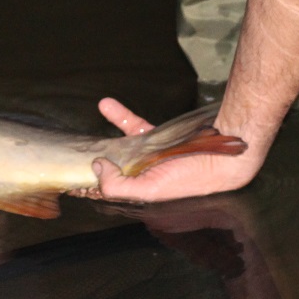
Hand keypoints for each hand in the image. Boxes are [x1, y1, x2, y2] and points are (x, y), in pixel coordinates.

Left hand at [86, 98, 261, 203]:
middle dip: (96, 160)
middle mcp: (146, 176)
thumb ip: (119, 185)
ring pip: (122, 145)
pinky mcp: (161, 137)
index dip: (93, 184)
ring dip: (106, 133)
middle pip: (114, 168)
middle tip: (75, 151)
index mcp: (143, 193)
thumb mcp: (150, 190)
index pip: (112, 191)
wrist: (225, 156)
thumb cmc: (190, 179)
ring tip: (93, 120)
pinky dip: (121, 116)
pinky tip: (107, 105)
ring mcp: (153, 156)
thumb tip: (97, 167)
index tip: (73, 176)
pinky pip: (136, 126)